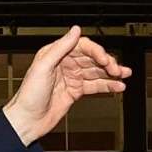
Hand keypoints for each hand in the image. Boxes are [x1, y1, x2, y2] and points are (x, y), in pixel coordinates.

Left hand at [3, 27, 128, 146]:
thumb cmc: (29, 95)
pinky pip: (94, 85)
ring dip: (111, 73)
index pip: (82, 46)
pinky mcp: (75, 91)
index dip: (96, 51)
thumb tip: (75, 30)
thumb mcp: (43, 67)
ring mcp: (71, 77)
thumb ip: (60, 47)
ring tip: (124, 75)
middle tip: (117, 69)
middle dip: (107, 63)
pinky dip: (107, 85)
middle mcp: (65, 63)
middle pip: (92, 58)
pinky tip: (118, 86)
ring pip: (96, 71)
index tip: (105, 59)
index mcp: (55, 53)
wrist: (27, 120)